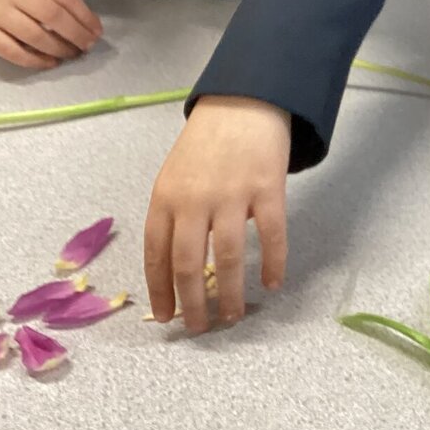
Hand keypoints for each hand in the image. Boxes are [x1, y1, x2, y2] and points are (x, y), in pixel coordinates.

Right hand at [0, 0, 101, 69]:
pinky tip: (50, 63)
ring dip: (58, 48)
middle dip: (75, 34)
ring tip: (71, 55)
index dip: (85, 17)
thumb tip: (88, 27)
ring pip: (34, 35)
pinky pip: (12, 51)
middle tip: (87, 46)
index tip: (96, 32)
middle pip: (52, 16)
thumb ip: (59, 0)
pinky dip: (35, 60)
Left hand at [143, 95, 290, 332]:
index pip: (156, 255)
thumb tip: (178, 269)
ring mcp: (232, 194)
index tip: (165, 318)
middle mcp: (194, 199)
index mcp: (165, 197)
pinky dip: (273, 264)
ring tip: (232, 316)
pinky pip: (271, 236)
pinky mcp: (268, 188)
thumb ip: (174, 215)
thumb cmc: (207, 143)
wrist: (245, 100)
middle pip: (188, 264)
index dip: (160, 291)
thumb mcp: (174, 175)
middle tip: (200, 328)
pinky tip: (273, 284)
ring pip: (227, 258)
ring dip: (229, 294)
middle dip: (192, 303)